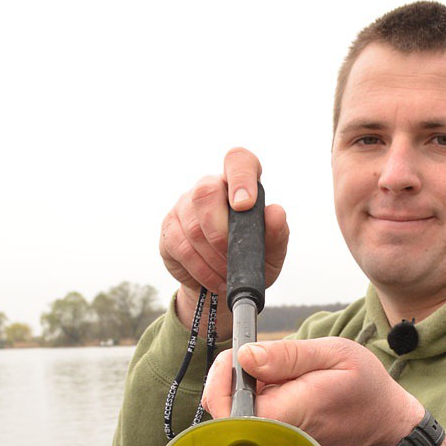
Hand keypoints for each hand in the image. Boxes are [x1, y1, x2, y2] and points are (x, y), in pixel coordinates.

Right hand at [159, 148, 289, 333]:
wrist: (224, 285)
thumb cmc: (250, 259)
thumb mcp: (271, 251)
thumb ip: (276, 232)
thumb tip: (275, 212)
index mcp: (240, 184)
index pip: (238, 161)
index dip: (241, 177)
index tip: (245, 205)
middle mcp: (210, 187)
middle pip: (205, 193)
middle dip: (221, 233)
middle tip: (234, 259)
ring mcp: (184, 205)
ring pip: (193, 226)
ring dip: (214, 258)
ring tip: (228, 275)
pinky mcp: (169, 228)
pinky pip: (181, 247)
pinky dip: (201, 269)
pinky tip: (214, 280)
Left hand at [202, 337, 424, 445]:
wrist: (387, 423)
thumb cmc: (366, 385)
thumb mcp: (334, 353)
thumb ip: (287, 355)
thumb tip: (245, 356)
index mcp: (292, 413)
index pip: (231, 409)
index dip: (221, 381)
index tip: (234, 356)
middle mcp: (281, 438)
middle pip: (226, 417)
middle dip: (228, 383)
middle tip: (250, 357)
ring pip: (238, 422)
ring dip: (243, 393)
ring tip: (271, 372)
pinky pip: (254, 427)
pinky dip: (256, 404)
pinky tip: (277, 389)